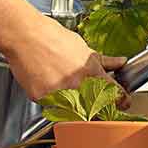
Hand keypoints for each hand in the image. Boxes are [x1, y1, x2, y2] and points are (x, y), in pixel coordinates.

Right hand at [3, 13, 127, 102]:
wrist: (25, 36)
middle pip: (96, 111)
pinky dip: (52, 98)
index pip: (116, 97)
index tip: (122, 103)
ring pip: (72, 112)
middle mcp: (78, 87)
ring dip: (72, 104)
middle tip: (87, 95)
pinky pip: (52, 106)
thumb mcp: (82, 47)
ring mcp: (60, 95)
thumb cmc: (51, 37)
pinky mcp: (43, 99)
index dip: (122, 102)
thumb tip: (119, 63)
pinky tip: (48, 82)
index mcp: (92, 73)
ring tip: (61, 83)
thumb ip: (103, 60)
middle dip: (95, 106)